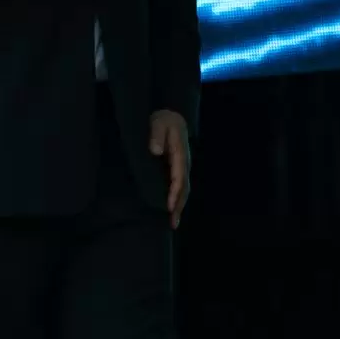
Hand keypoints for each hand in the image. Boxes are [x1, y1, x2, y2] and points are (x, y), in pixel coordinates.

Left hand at [148, 110, 190, 227]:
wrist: (172, 115)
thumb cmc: (164, 119)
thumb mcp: (159, 122)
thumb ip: (156, 135)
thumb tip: (155, 150)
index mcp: (180, 155)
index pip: (178, 178)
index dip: (175, 193)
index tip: (170, 207)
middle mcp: (183, 164)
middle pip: (184, 188)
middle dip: (180, 206)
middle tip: (174, 223)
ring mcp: (181, 167)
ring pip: (183, 189)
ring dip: (180, 206)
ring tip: (174, 222)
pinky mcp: (176, 168)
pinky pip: (178, 186)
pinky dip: (177, 199)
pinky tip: (171, 209)